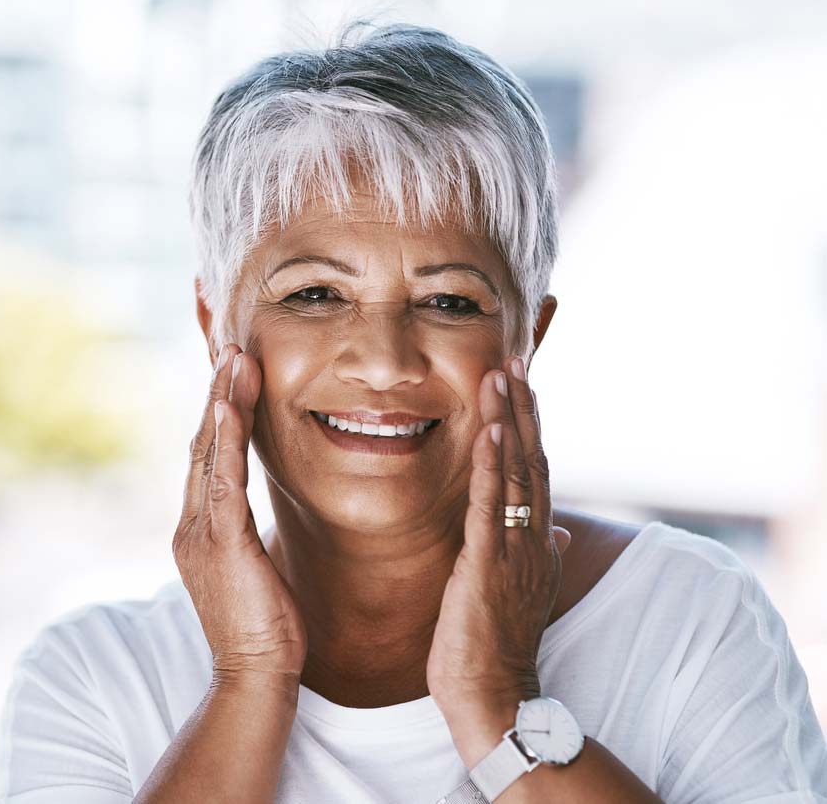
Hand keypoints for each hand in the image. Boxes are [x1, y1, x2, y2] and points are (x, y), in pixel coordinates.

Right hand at [173, 343, 307, 683]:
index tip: (234, 374)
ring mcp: (201, 534)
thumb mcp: (253, 570)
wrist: (254, 678)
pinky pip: (222, 480)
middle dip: (216, 394)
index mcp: (200, 530)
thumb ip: (245, 535)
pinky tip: (228, 404)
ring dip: (221, 401)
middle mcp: (191, 525)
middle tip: (231, 348)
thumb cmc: (265, 629)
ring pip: (207, 452)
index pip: (207, 458)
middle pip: (201, 444)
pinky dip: (223, 439)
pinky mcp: (221, 544)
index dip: (218, 413)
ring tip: (234, 358)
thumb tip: (252, 515)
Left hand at [426, 355, 571, 751]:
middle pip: (533, 458)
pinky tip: (493, 431)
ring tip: (502, 373)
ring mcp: (515, 548)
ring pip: (516, 472)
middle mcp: (534, 538)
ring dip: (510, 420)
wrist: (491, 692)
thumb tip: (559, 532)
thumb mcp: (518, 589)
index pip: (536, 471)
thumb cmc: (494, 643)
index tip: (522, 383)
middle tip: (514, 357)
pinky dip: (494, 465)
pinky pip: (493, 504)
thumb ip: (536, 553)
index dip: (531, 425)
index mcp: (537, 542)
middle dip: (524, 407)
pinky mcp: (489, 562)